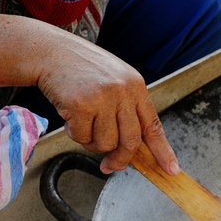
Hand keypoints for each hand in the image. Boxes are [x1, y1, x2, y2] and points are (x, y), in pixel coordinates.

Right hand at [34, 31, 179, 174]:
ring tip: (84, 124)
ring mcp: (102, 97)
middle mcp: (122, 91)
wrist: (49, 52)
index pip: (153, 125)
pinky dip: (75, 134)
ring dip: (92, 143)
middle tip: (110, 165)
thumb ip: (127, 108)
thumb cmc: (81, 68)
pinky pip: (82, 137)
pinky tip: (70, 117)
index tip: (171, 169)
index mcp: (136, 85)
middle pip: (130, 141)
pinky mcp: (80, 105)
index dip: (163, 151)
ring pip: (105, 143)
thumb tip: (134, 146)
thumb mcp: (115, 80)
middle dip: (120, 159)